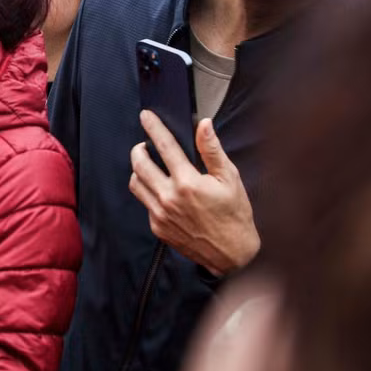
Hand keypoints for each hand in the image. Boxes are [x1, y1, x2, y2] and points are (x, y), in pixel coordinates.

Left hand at [129, 111, 260, 275]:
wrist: (232, 255)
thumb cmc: (235, 215)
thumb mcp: (230, 179)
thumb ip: (212, 150)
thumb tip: (203, 124)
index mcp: (188, 182)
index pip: (164, 146)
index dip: (153, 128)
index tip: (145, 115)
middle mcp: (169, 198)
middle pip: (140, 163)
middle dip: (139, 148)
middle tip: (145, 144)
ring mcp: (160, 214)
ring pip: (135, 182)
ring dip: (138, 169)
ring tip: (148, 164)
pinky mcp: (157, 227)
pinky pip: (144, 202)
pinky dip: (148, 190)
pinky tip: (161, 189)